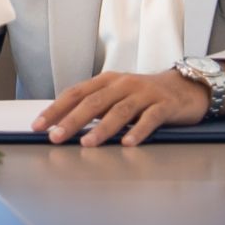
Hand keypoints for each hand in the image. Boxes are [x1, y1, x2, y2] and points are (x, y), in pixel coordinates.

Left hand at [30, 71, 208, 146]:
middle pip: (93, 102)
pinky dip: (138, 131)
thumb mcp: (116, 95)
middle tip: (56, 137)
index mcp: (107, 81)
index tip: (38, 125)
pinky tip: (128, 144)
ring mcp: (145, 94)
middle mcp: (123, 84)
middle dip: (72, 120)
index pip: (75, 93)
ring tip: (87, 144)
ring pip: (120, 111)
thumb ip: (94, 107)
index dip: (56, 109)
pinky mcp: (165, 105)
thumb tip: (63, 125)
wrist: (186, 86)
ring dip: (102, 128)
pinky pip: (150, 118)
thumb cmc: (144, 95)